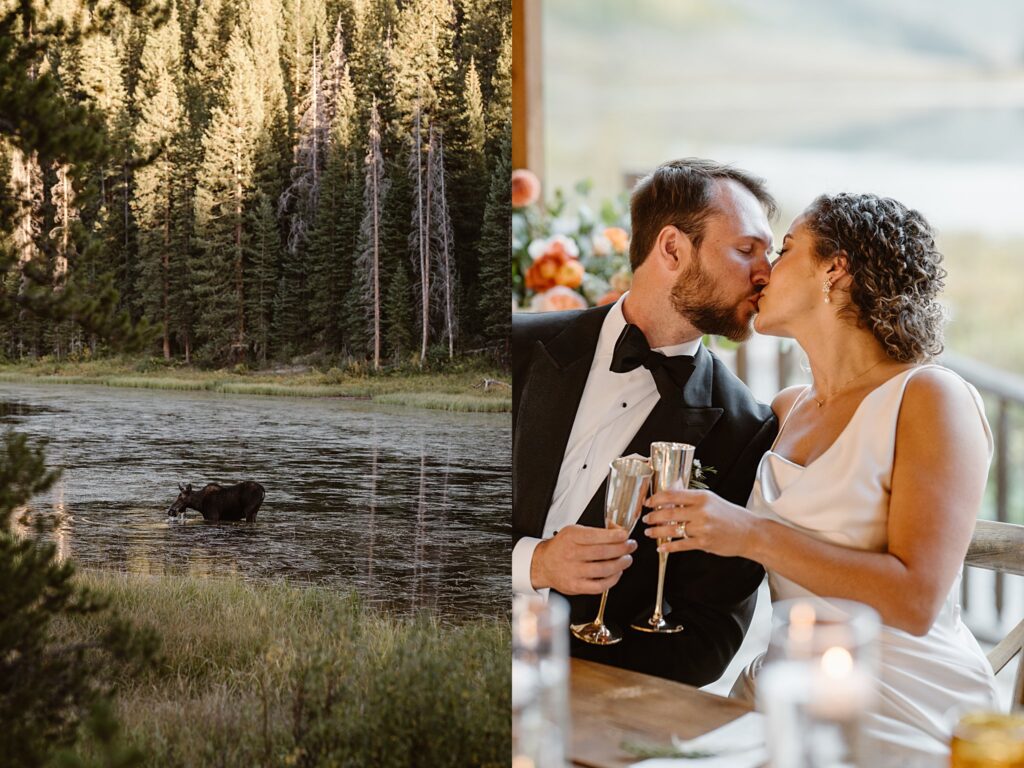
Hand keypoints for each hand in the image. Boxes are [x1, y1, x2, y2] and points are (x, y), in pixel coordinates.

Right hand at [531, 524, 637, 594]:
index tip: (625, 535)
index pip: (596, 536)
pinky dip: (613, 579)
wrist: (544, 564)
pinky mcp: (576, 586)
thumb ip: (595, 530)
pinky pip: (600, 585)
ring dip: (620, 564)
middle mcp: (571, 554)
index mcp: (571, 537)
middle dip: (622, 549)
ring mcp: (573, 571)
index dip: (614, 536)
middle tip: (631, 546)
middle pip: (603, 552)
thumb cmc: (562, 547)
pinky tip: (617, 573)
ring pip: (604, 569)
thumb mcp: (574, 531)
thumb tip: (617, 530)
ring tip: (627, 559)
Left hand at [642, 489, 757, 558]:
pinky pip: (681, 545)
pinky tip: (661, 548)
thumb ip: (692, 499)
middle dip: (653, 517)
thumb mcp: (712, 500)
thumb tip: (670, 496)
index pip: (672, 495)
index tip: (648, 503)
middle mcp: (701, 512)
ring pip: (672, 530)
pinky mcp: (704, 543)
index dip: (656, 499)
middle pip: (669, 513)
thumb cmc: (730, 515)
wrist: (750, 532)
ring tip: (649, 532)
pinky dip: (669, 547)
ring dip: (657, 532)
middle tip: (646, 519)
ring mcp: (703, 528)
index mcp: (702, 497)